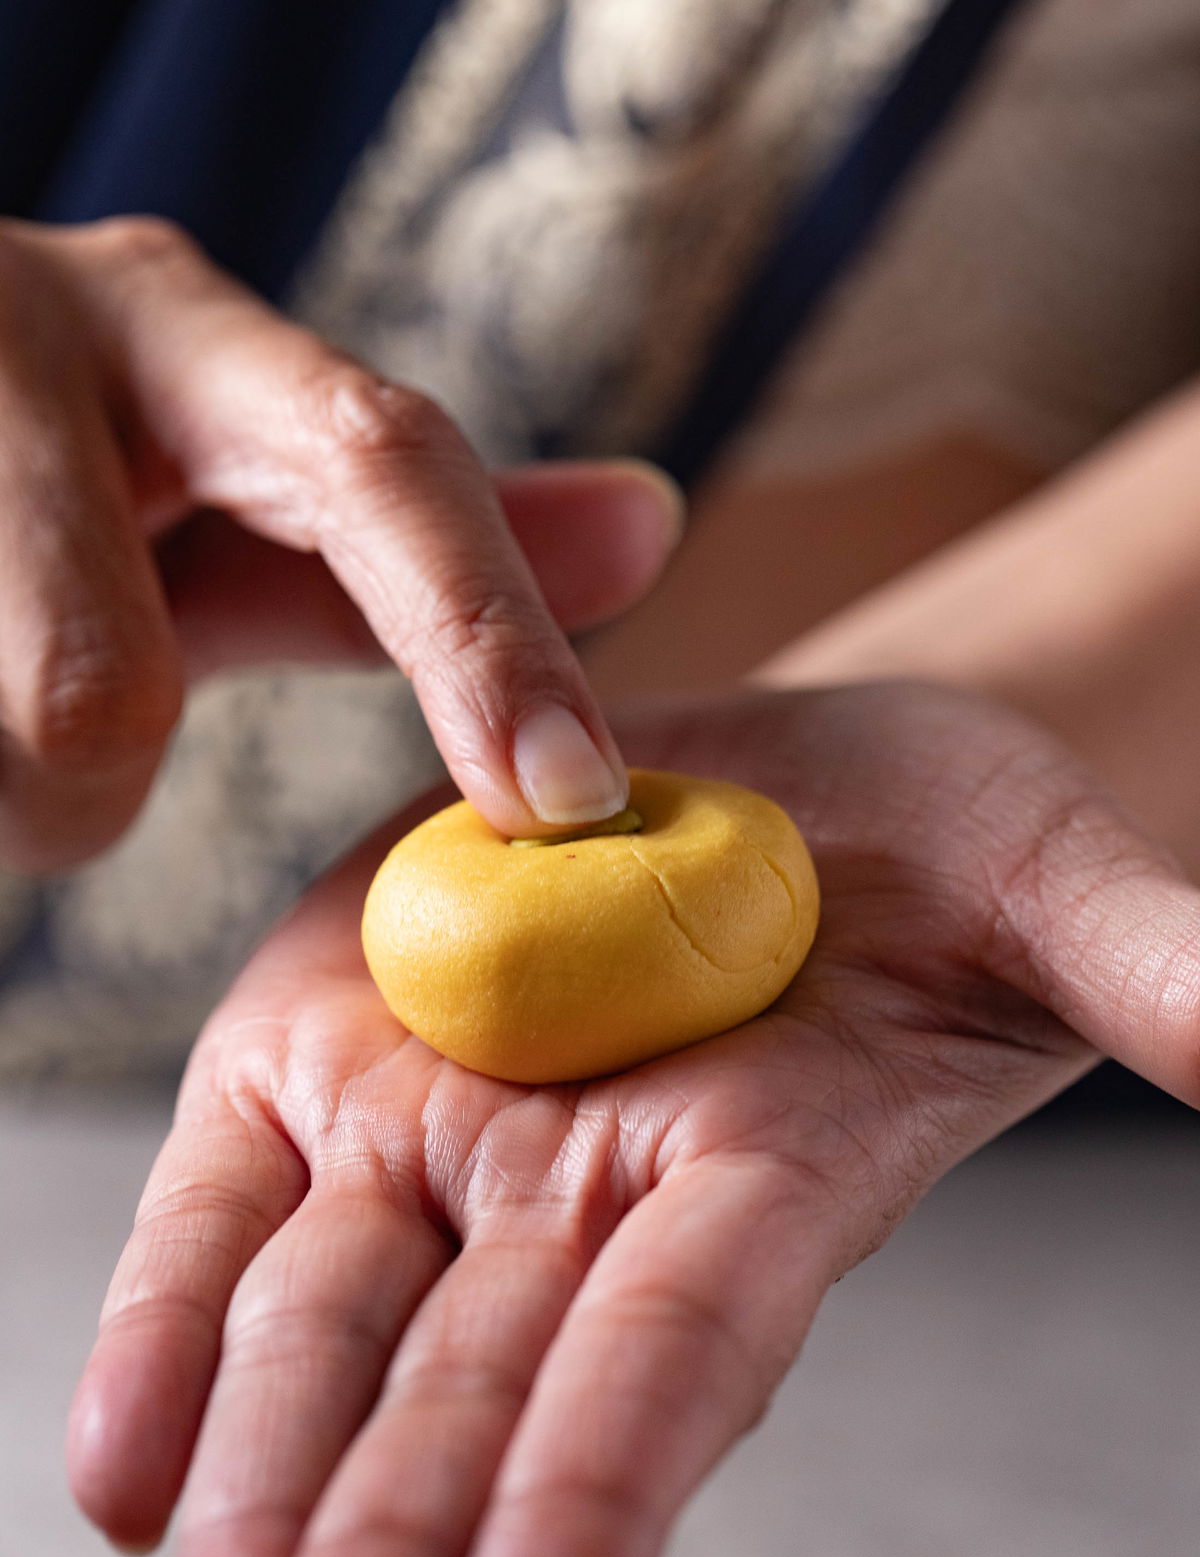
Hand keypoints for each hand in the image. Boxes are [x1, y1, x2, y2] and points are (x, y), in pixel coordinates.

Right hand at [0, 216, 680, 870]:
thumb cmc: (56, 464)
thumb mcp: (229, 478)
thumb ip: (418, 544)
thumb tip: (651, 529)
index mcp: (175, 332)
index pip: (374, 464)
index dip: (482, 639)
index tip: (566, 800)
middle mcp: (27, 330)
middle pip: (94, 700)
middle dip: (71, 788)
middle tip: (27, 737)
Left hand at [66, 683, 1199, 1556]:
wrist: (766, 771)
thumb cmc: (945, 846)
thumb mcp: (1050, 886)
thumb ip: (1148, 974)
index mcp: (762, 1180)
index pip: (674, 1363)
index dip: (595, 1505)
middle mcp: (582, 1198)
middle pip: (472, 1395)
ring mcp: (436, 1126)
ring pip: (324, 1331)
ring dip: (259, 1497)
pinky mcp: (318, 1046)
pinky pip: (225, 1205)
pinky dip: (164, 1328)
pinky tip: (124, 1477)